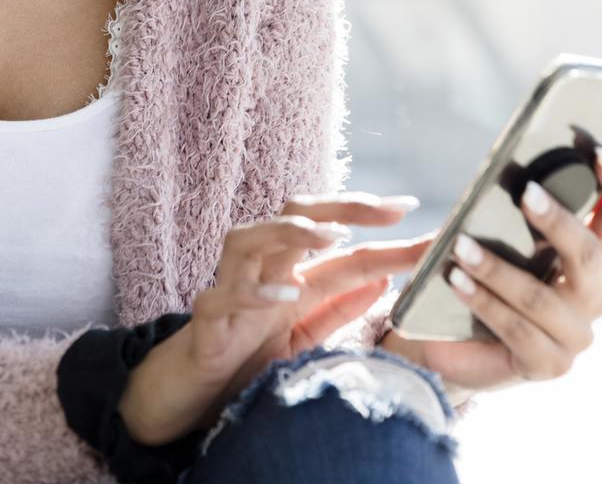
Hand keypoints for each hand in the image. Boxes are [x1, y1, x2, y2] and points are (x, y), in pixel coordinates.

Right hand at [118, 192, 434, 445]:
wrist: (188, 396)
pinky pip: (225, 297)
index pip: (338, 244)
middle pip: (293, 217)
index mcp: (288, 274)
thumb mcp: (302, 337)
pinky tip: (285, 295)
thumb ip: (337, 309)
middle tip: (385, 208)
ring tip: (331, 235)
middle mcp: (259, 271)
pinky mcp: (206, 321)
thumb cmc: (243, 360)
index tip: (413, 207)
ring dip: (290, 231)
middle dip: (341, 206)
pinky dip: (254, 292)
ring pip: (250, 238)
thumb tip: (382, 279)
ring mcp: (229, 290)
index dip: (374, 225)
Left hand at [380, 145, 601, 404]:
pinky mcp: (549, 364)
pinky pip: (516, 329)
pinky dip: (483, 302)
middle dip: (557, 221)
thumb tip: (472, 183)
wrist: (448, 344)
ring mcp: (575, 334)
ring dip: (498, 268)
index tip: (599, 154)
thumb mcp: (489, 238)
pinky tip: (456, 282)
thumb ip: (500, 214)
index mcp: (588, 256)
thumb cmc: (473, 278)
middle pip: (589, 253)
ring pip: (542, 296)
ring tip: (461, 245)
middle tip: (524, 192)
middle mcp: (591, 294)